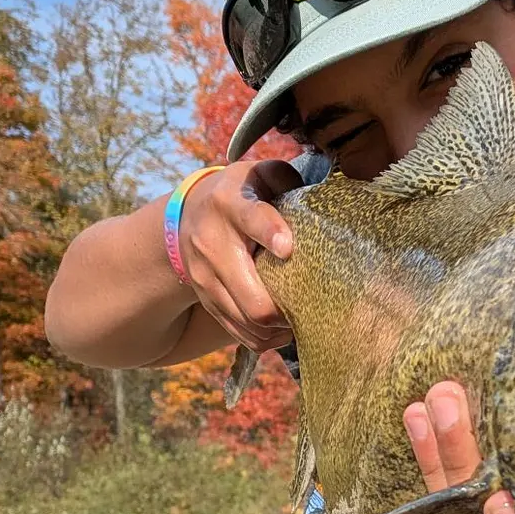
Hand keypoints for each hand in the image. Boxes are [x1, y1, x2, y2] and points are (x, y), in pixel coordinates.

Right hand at [177, 158, 304, 352]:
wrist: (190, 215)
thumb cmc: (244, 195)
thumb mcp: (261, 176)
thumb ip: (287, 182)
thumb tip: (324, 202)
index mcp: (229, 204)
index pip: (250, 218)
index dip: (269, 232)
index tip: (288, 248)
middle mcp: (211, 243)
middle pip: (253, 296)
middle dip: (286, 308)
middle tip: (310, 304)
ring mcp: (205, 278)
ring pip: (248, 321)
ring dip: (280, 328)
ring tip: (299, 318)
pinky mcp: (207, 301)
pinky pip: (241, 334)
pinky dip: (267, 338)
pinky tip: (284, 328)